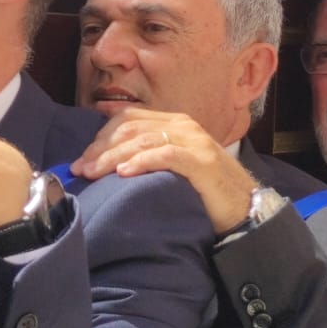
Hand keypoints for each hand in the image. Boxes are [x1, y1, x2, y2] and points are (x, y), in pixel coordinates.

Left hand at [71, 109, 254, 235]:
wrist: (244, 208)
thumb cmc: (205, 192)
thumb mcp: (174, 168)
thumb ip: (149, 158)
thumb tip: (109, 166)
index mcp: (175, 123)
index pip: (128, 119)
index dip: (101, 138)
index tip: (82, 161)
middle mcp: (184, 125)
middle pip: (130, 128)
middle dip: (100, 148)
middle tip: (81, 169)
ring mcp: (194, 141)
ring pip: (143, 140)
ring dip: (113, 157)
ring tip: (94, 173)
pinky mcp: (201, 161)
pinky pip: (166, 155)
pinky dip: (142, 161)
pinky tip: (124, 173)